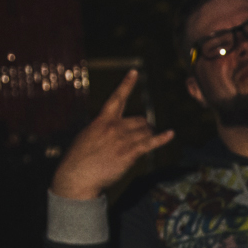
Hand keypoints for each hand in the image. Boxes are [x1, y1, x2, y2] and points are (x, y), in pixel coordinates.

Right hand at [52, 70, 173, 200]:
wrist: (77, 175)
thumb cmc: (80, 158)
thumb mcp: (87, 135)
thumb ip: (102, 128)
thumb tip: (113, 128)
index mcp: (102, 120)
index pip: (116, 98)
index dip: (127, 84)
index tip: (135, 72)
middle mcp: (114, 127)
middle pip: (140, 120)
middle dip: (144, 127)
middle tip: (141, 137)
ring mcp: (122, 139)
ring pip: (146, 131)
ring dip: (148, 136)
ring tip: (140, 144)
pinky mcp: (129, 153)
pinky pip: (150, 143)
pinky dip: (162, 138)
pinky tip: (170, 134)